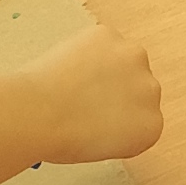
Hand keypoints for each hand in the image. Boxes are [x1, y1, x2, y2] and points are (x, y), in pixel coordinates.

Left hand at [25, 22, 161, 167]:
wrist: (34, 113)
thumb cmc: (58, 137)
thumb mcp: (103, 148)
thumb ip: (120, 128)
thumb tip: (109, 111)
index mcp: (152, 125)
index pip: (143, 114)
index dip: (119, 113)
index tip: (101, 115)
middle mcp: (151, 90)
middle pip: (137, 83)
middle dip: (116, 86)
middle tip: (84, 96)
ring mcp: (134, 59)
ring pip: (122, 58)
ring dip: (106, 64)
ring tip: (74, 79)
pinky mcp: (110, 36)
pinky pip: (102, 39)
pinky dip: (87, 47)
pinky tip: (69, 64)